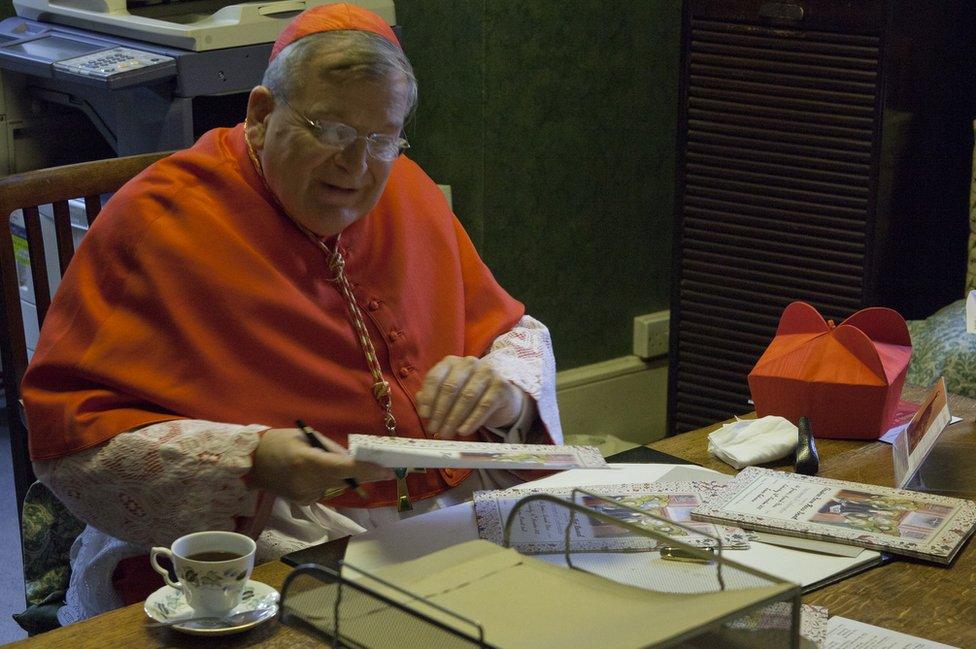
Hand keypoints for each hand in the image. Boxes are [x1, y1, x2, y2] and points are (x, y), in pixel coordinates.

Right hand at [249, 428, 392, 503]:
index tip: (388, 471)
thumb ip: (331, 449)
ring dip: (337, 474)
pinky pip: (324, 489)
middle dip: (362, 472)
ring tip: (317, 461)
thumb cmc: (278, 442)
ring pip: (335, 484)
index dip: (368, 470)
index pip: (345, 468)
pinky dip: (324, 480)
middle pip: (345, 479)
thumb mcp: (306, 437)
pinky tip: (308, 473)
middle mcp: (307, 482)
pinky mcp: (302, 502)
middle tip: (380, 467)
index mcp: (308, 462)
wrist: (248, 463)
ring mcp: (304, 495)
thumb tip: (353, 459)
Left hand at [416, 355, 525, 438]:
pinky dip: (472, 420)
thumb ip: (432, 398)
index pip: (435, 377)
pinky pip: (484, 405)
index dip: (428, 398)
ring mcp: (487, 372)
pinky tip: (463, 431)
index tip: (424, 415)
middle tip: (435, 429)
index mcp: (452, 362)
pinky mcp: (500, 386)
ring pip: (467, 397)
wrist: (501, 399)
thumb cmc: (470, 396)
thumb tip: (422, 408)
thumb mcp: (449, 395)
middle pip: (450, 388)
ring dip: (454, 418)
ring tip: (447, 433)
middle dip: (440, 411)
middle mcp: (469, 363)